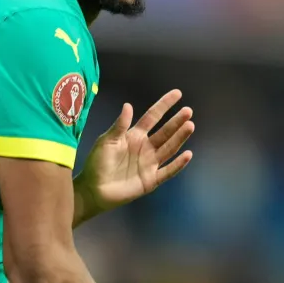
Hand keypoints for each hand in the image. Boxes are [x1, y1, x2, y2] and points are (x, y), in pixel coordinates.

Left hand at [74, 89, 193, 221]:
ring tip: (190, 126)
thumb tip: (128, 105)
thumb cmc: (98, 162)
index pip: (152, 117)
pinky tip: (187, 154)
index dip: (164, 105)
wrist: (94, 189)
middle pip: (164, 132)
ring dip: (179, 138)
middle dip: (176, 122)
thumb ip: (119, 126)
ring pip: (169, 148)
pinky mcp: (151, 180)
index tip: (178, 93)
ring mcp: (150, 164)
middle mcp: (145, 147)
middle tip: (188, 111)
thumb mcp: (107, 141)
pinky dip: (178, 164)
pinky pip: (168, 171)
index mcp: (134, 136)